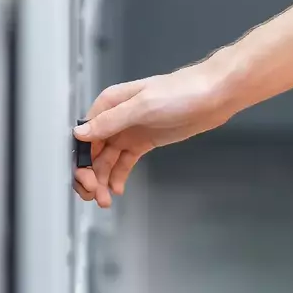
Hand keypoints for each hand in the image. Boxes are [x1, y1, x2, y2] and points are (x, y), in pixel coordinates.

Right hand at [72, 59, 236, 207]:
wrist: (213, 95)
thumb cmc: (180, 93)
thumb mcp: (143, 106)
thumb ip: (111, 121)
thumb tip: (80, 133)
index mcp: (110, 104)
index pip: (84, 135)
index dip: (80, 160)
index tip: (85, 181)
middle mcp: (116, 118)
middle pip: (92, 151)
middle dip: (90, 175)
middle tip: (95, 196)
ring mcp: (130, 131)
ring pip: (107, 160)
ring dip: (103, 180)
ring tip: (106, 200)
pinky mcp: (144, 142)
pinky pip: (124, 162)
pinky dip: (118, 176)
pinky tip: (117, 190)